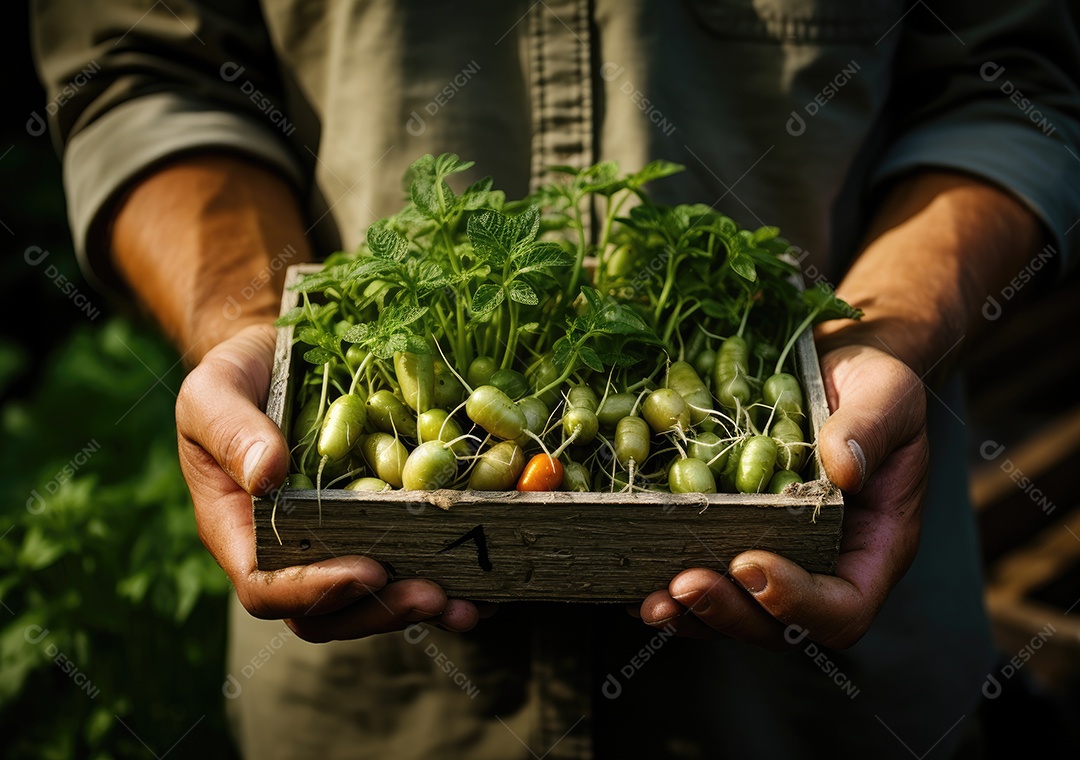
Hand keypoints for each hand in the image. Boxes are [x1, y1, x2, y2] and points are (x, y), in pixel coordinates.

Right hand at [175, 324, 485, 641]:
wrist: (282, 356)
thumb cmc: (237, 375)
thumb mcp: (215, 391)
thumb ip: (231, 431)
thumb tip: (265, 475)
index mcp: (240, 531)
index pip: (268, 586)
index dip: (314, 591)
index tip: (366, 570)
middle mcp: (290, 551)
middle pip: (328, 612)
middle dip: (381, 609)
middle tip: (433, 594)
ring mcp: (337, 542)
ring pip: (373, 600)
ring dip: (422, 607)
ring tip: (470, 602)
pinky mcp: (379, 524)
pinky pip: (410, 563)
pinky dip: (449, 577)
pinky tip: (489, 579)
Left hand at [637, 342, 927, 649]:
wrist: (838, 364)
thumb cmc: (874, 382)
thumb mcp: (886, 395)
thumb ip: (870, 430)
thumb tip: (843, 468)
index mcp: (873, 546)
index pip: (843, 607)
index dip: (797, 603)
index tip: (751, 564)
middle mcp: (823, 565)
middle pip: (778, 626)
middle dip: (728, 612)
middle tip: (683, 585)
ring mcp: (777, 557)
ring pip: (734, 614)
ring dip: (691, 613)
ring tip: (652, 599)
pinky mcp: (734, 537)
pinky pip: (706, 577)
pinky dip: (668, 585)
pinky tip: (632, 578)